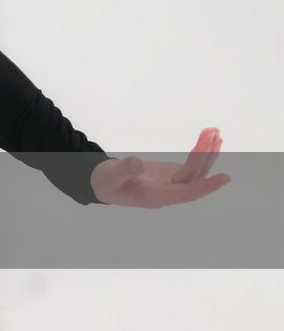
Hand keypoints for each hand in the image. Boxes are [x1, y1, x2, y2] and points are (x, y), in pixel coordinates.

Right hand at [90, 127, 230, 207]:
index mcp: (155, 197)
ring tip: (215, 134)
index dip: (204, 186)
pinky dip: (201, 154)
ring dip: (207, 153)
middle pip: (194, 178)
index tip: (223, 178)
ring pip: (196, 172)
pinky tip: (209, 141)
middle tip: (213, 135)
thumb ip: (124, 170)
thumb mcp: (111, 177)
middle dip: (205, 157)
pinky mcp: (173, 175)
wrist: (107, 183)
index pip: (185, 193)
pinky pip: (193, 166)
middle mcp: (169, 192)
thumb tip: (137, 163)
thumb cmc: (107, 182)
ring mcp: (172, 184)